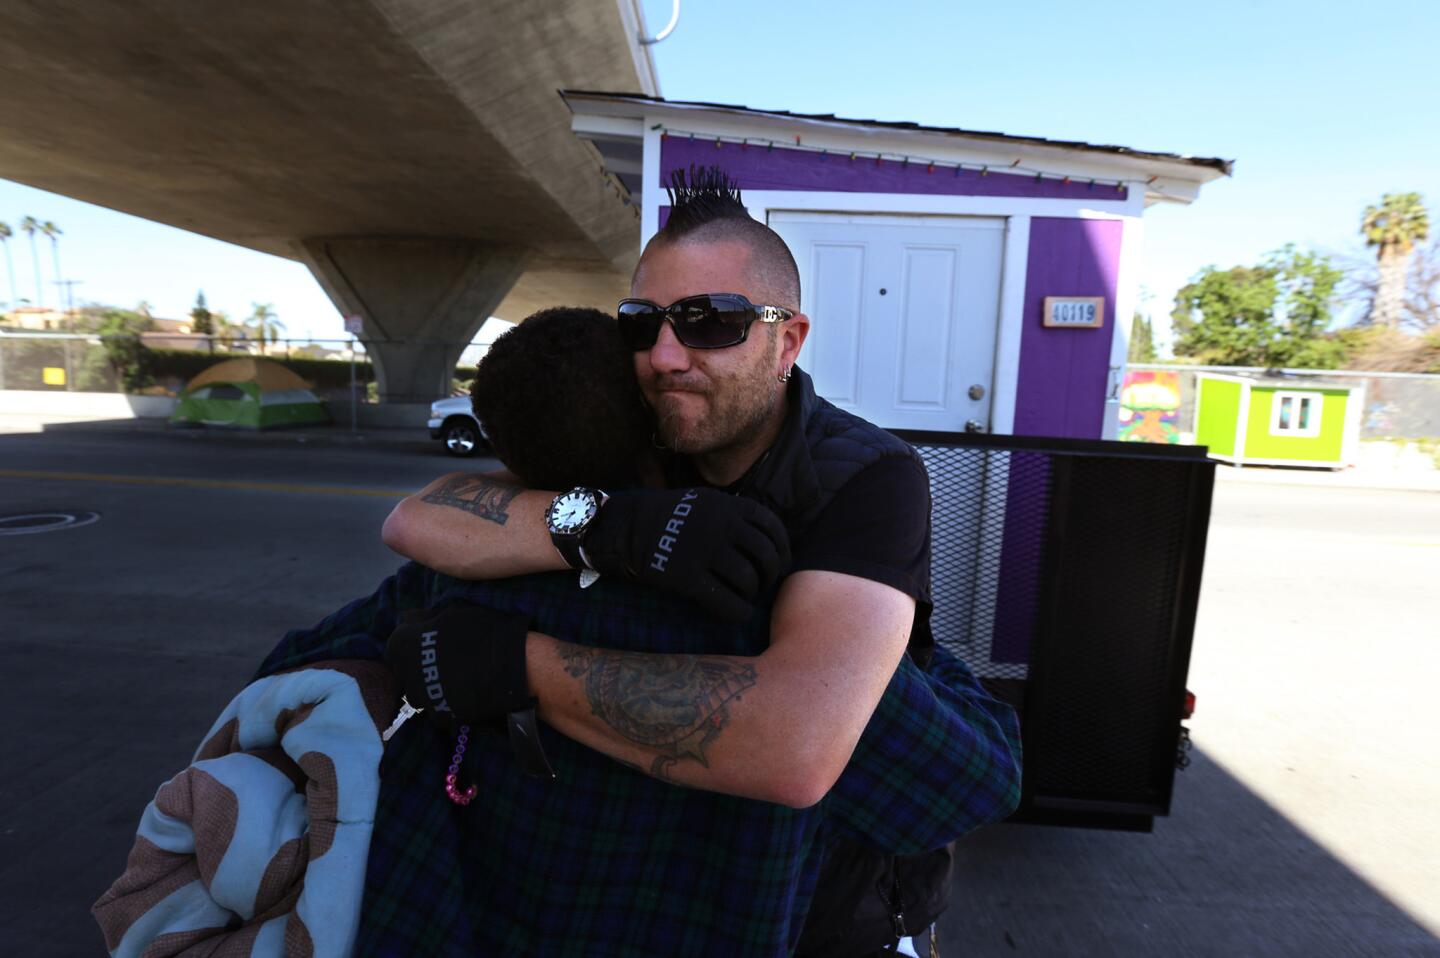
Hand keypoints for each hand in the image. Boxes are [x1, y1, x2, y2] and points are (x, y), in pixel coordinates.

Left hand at [383, 604, 532, 727]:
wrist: (514, 665)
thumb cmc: (483, 631)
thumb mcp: (451, 613)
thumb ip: (424, 618)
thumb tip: (409, 619)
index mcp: (402, 646)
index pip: (395, 647)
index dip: (413, 644)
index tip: (430, 643)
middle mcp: (405, 675)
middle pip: (406, 672)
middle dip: (420, 666)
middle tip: (446, 660)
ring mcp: (423, 699)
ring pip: (421, 692)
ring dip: (432, 685)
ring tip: (456, 677)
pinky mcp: (440, 717)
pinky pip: (438, 708)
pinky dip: (448, 701)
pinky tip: (465, 692)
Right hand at [581, 488, 790, 621]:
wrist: (625, 527)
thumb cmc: (668, 516)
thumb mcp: (705, 501)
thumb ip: (735, 515)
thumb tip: (767, 538)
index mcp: (729, 506)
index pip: (773, 528)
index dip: (782, 550)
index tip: (779, 563)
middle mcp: (722, 527)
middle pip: (766, 557)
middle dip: (770, 575)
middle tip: (763, 584)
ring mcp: (705, 552)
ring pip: (748, 581)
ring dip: (752, 594)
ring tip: (744, 596)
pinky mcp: (688, 577)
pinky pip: (726, 602)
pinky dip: (738, 612)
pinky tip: (737, 613)